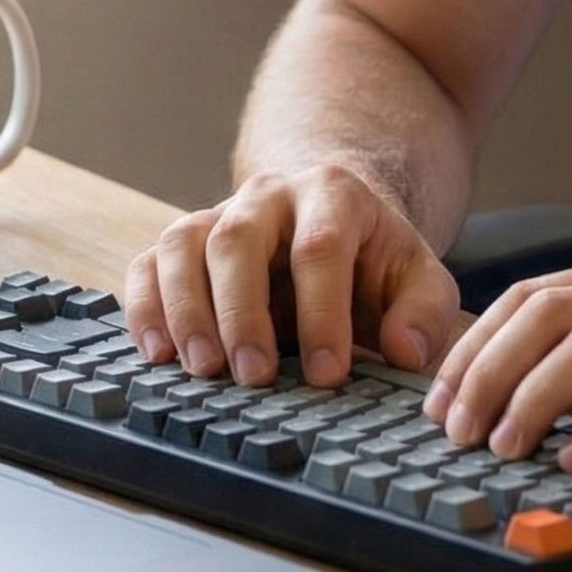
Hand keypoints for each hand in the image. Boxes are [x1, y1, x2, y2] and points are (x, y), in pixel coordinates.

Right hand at [122, 162, 461, 388]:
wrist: (333, 225)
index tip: (328, 373)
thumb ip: (425, 311)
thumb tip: (405, 350)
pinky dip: (146, 307)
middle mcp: (269, 195)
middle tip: (253, 377)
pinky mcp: (184, 242)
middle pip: (240, 239)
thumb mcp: (418, 279)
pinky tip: (157, 354)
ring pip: (184, 244)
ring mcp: (219, 213)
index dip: (322, 311)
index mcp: (334, 194)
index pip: (320, 246)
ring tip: (202, 370)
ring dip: (186, 309)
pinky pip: (149, 263)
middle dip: (242, 311)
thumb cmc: (372, 263)